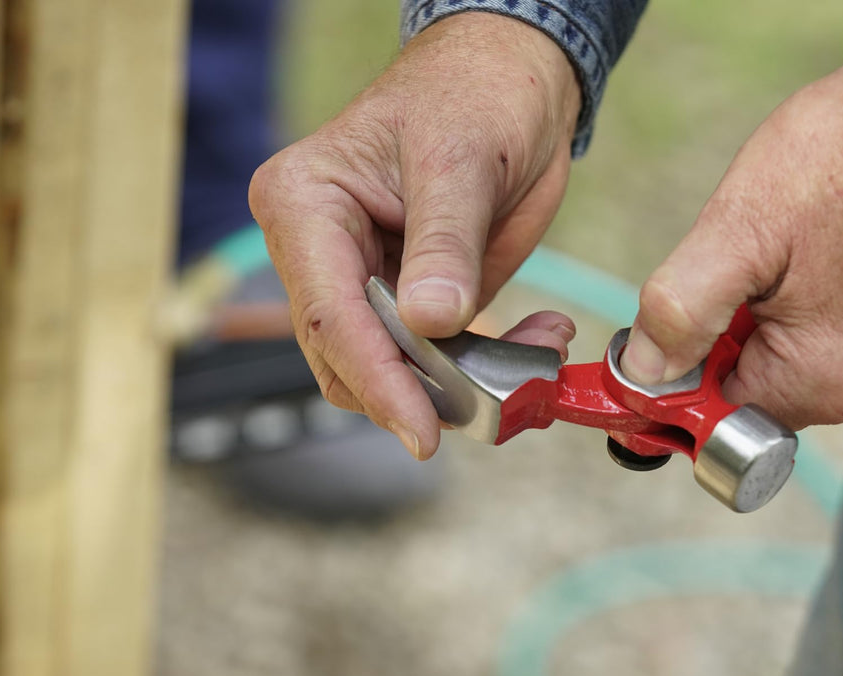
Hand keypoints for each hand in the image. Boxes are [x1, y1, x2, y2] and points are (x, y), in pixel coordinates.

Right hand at [249, 13, 580, 458]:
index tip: (423, 431)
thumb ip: (444, 243)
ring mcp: (366, 280)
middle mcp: (320, 251)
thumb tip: (429, 322)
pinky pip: (437, 359)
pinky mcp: (413, 300)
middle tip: (505, 398)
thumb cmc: (476, 91)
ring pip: (393, 370)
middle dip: (424, 390)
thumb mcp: (461, 159)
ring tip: (537, 347)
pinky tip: (538, 336)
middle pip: (351, 358)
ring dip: (465, 382)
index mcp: (304, 204)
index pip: (329, 315)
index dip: (378, 380)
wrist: (518, 77)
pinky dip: (488, 365)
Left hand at [619, 42, 842, 428]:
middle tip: (760, 258)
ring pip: (801, 365)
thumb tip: (643, 375)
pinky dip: (823, 308)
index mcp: (829, 380)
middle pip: (764, 389)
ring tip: (803, 248)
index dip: (696, 362)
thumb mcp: (739, 228)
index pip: (723, 410)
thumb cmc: (840, 160)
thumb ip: (681, 312)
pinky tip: (831, 253)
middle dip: (743, 333)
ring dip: (781, 318)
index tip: (708, 298)